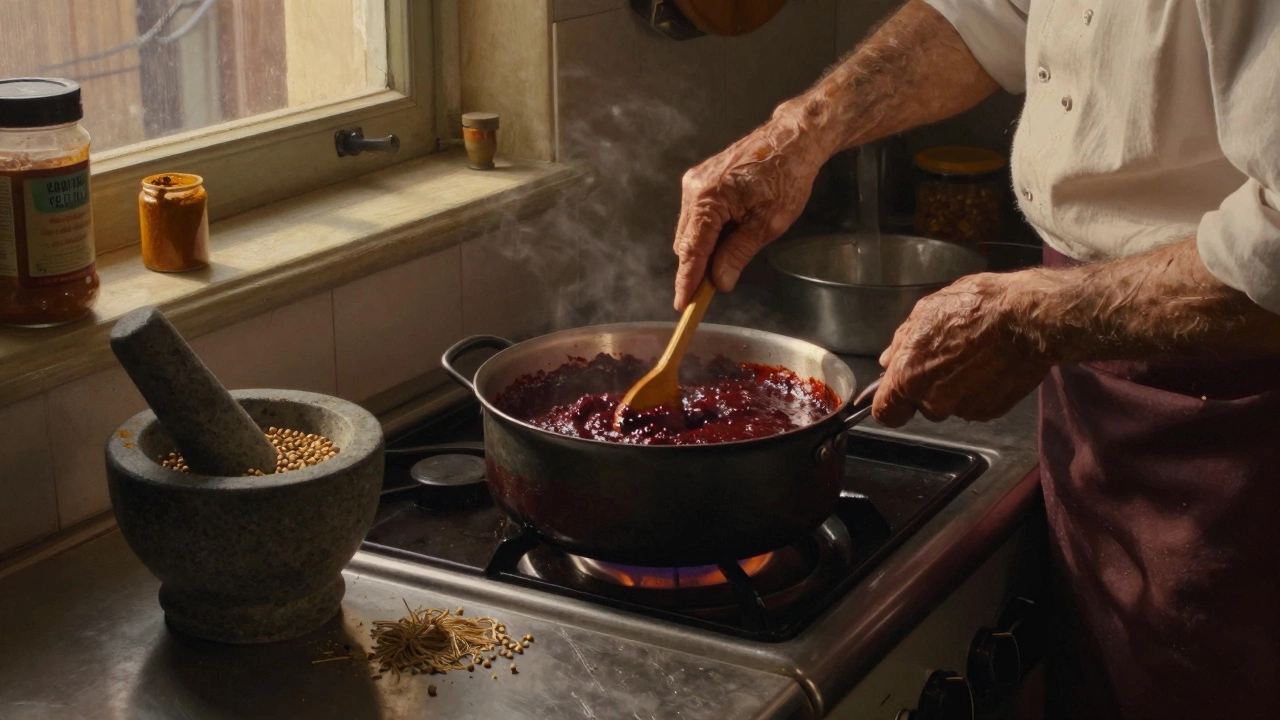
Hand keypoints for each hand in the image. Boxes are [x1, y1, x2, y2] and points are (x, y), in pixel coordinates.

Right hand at [673, 101, 828, 309]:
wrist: (792, 139)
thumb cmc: (786, 175)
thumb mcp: (768, 223)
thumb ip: (738, 253)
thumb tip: (719, 281)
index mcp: (708, 199)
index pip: (691, 250)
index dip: (687, 281)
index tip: (683, 305)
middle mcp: (694, 189)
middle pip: (686, 243)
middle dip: (696, 268)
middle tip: (710, 292)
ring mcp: (695, 183)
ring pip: (690, 231)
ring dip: (704, 250)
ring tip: (728, 257)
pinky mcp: (701, 181)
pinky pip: (696, 217)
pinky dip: (708, 234)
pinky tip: (729, 236)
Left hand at [872, 272, 1051, 426]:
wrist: (1027, 318)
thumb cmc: (977, 307)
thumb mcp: (926, 311)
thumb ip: (902, 342)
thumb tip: (888, 360)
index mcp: (909, 377)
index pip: (886, 412)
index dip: (891, 403)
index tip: (898, 395)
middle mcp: (933, 400)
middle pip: (921, 406)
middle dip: (929, 387)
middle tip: (947, 358)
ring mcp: (963, 408)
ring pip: (949, 405)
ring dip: (955, 389)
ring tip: (972, 357)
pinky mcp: (990, 411)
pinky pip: (975, 405)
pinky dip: (979, 391)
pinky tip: (989, 365)